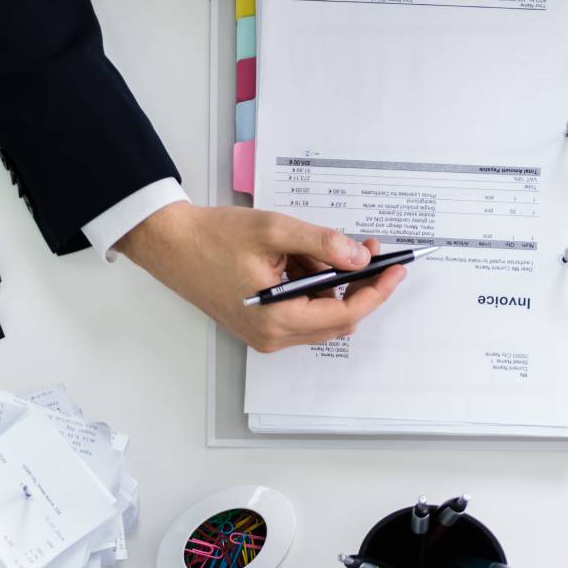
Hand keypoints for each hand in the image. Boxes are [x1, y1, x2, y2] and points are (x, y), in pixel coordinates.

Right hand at [116, 201, 406, 351]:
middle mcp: (274, 337)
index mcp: (277, 320)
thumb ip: (322, 243)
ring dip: (329, 283)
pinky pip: (303, 311)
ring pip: (322, 315)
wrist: (171, 245)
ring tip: (308, 247)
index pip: (345, 314)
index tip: (396, 269)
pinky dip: (311, 286)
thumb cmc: (213, 237)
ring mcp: (267, 336)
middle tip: (364, 247)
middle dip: (355, 284)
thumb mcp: (274, 230)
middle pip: (338, 318)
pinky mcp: (261, 327)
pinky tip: (294, 259)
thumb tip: (361, 257)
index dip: (376, 292)